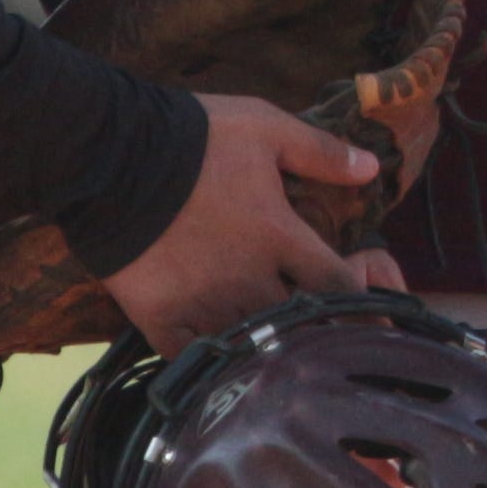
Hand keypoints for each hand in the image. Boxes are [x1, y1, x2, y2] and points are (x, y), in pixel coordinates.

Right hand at [107, 94, 396, 353]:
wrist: (110, 155)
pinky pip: (192, 357)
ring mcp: (203, 303)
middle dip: (314, 328)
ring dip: (266, 345)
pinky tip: (217, 355)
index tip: (376, 319)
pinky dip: (209, 359)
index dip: (363, 304)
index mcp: (279, 236)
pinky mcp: (159, 317)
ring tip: (276, 350)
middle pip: (298, 323)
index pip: (338, 285)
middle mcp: (248, 279)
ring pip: (250, 344)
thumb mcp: (266, 128)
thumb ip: (320, 152)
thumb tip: (373, 169)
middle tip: (322, 334)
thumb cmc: (194, 137)